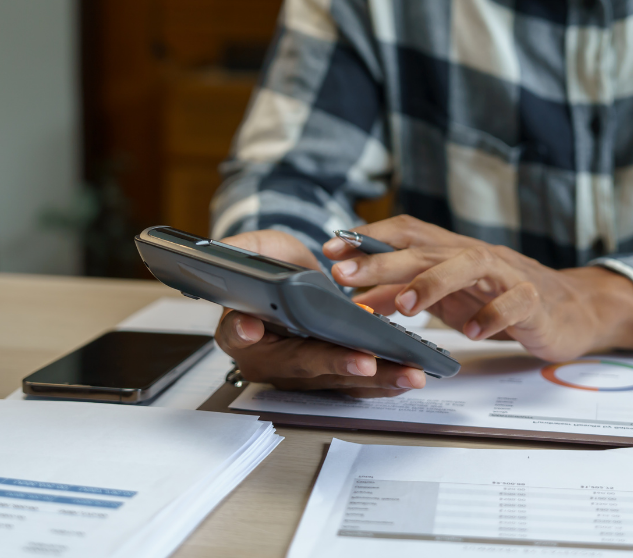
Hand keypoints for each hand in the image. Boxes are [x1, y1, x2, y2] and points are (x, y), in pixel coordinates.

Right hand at [212, 229, 426, 396]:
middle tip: (365, 361)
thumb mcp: (250, 250)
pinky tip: (409, 374)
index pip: (234, 333)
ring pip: (335, 379)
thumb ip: (237, 251)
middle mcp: (268, 359)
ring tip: (408, 373)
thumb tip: (224, 250)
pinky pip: (354, 382)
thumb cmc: (269, 266)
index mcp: (239, 328)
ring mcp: (300, 373)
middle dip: (336, 362)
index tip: (250, 328)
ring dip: (375, 378)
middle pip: (299, 364)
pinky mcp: (327, 375)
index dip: (242, 332)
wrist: (290, 280)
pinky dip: (383, 380)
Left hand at [323, 216, 632, 361]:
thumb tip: (357, 298)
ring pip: (471, 264)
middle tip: (344, 274)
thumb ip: (406, 295)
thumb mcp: (448, 299)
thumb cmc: (501, 300)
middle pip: (428, 248)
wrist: (572, 310)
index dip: (369, 237)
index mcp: (452, 253)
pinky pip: (515, 302)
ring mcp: (508, 275)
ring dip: (434, 282)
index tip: (330, 250)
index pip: (408, 231)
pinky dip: (492, 316)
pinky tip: (472, 333)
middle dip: (383, 260)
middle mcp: (477, 256)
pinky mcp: (535, 301)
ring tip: (406, 306)